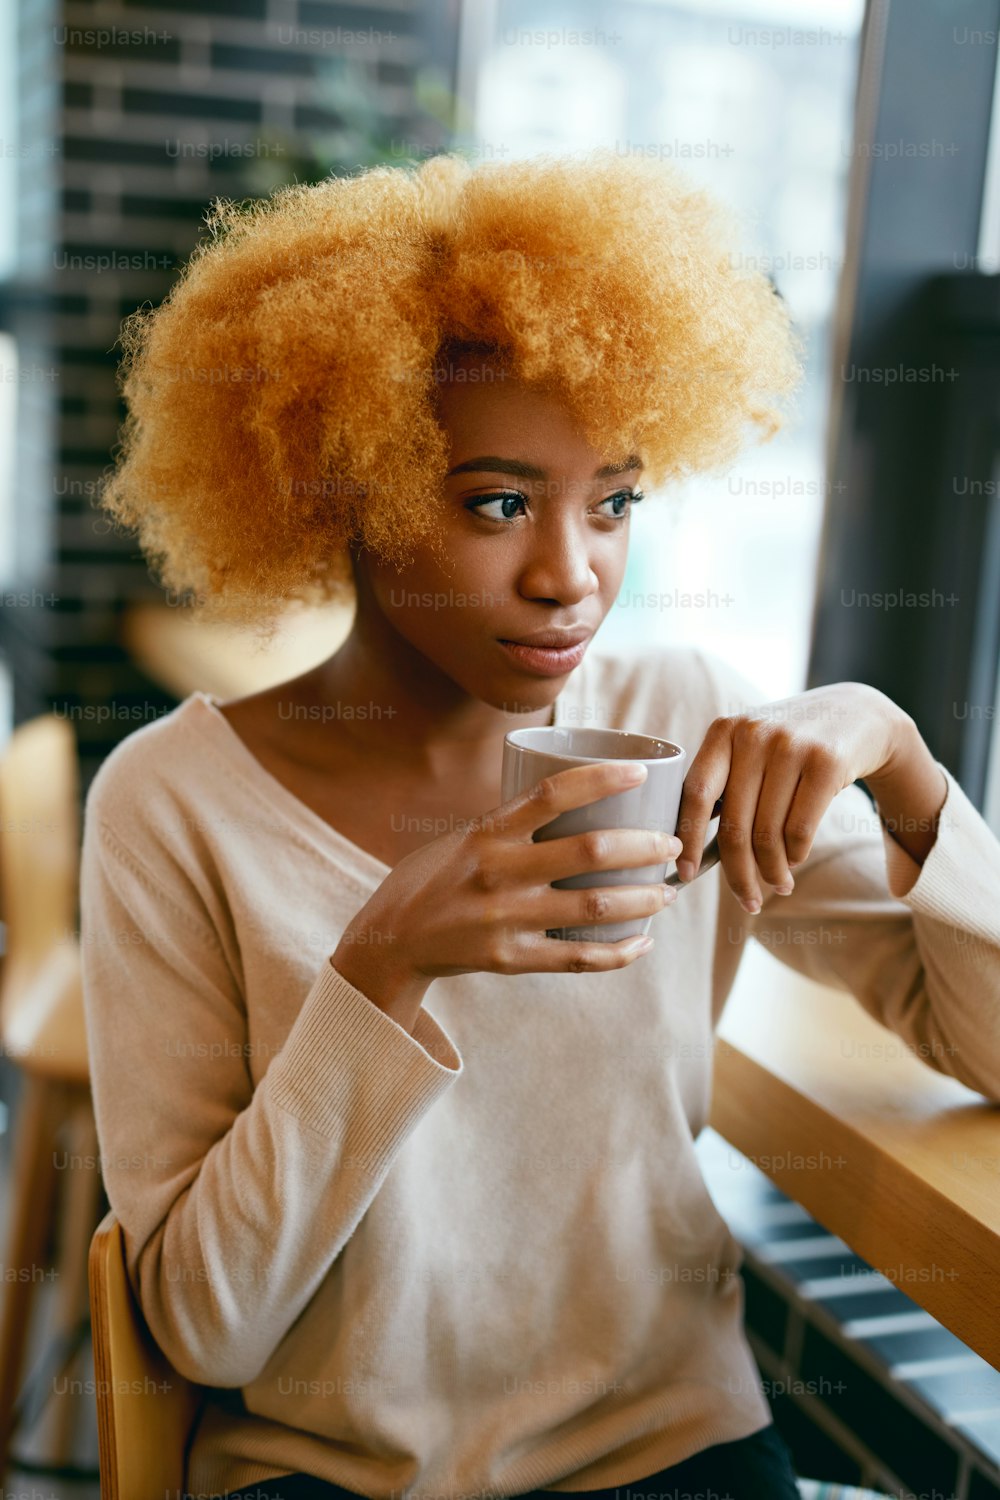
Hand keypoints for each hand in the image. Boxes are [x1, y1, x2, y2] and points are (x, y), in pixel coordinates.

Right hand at [332, 761, 682, 1028]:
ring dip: (641, 899)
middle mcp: (498, 873)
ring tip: (666, 893)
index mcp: (487, 833)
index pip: (553, 794)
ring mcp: (505, 919)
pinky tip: (641, 943)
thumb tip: (575, 804)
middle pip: (590, 852)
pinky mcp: (510, 959)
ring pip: (593, 907)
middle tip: (669, 844)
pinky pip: (576, 958)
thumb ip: (512, 826)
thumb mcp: (463, 837)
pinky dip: (617, 952)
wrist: (390, 941)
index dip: (602, 779)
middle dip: (643, 847)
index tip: (640, 771)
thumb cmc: (432, 877)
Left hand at [675, 682, 911, 913]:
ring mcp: (790, 745)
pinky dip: (795, 856)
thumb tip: (691, 851)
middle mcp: (753, 734)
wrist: (856, 714)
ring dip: (772, 871)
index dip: (687, 839)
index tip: (683, 875)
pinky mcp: (827, 761)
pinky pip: (800, 830)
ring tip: (778, 884)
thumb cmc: (789, 746)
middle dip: (739, 874)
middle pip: (734, 825)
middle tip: (748, 900)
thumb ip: (723, 785)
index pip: (694, 793)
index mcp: (723, 731)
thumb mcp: (751, 748)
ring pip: (768, 834)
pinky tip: (795, 861)